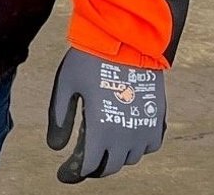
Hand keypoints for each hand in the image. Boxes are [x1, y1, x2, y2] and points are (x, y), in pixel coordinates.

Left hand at [46, 48, 165, 182]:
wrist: (128, 38)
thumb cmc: (91, 59)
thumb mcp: (65, 85)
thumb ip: (59, 118)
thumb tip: (55, 148)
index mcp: (101, 129)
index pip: (88, 166)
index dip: (73, 173)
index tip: (63, 173)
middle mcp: (126, 135)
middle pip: (110, 166)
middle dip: (93, 167)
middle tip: (80, 161)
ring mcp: (146, 127)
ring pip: (130, 158)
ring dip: (114, 156)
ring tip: (101, 146)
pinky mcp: (158, 117)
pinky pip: (150, 144)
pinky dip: (136, 146)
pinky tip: (124, 136)